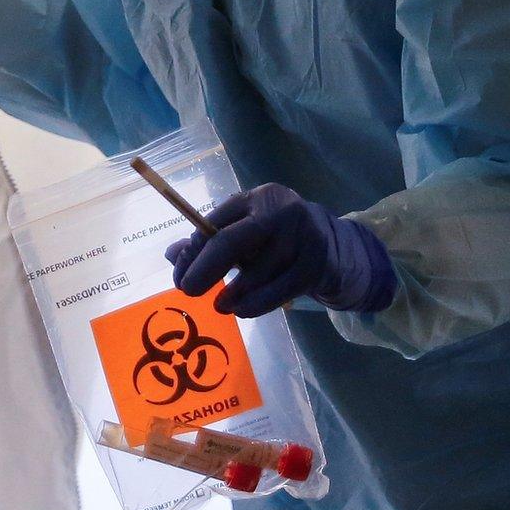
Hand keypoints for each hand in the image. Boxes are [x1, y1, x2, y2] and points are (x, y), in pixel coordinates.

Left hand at [165, 183, 396, 317]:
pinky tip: (242, 310)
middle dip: (205, 268)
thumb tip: (173, 255)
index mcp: (255, 198)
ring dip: (234, 292)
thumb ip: (210, 242)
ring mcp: (301, 235)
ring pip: (258, 270)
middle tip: (187, 289)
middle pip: (232, 241)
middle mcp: (278, 210)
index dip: (193, 251)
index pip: (215, 223)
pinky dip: (258, 303)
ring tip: (220, 305)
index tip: (179, 275)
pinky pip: (281, 288)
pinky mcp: (316, 263)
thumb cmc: (277, 241)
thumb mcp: (246, 234)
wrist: (336, 247)